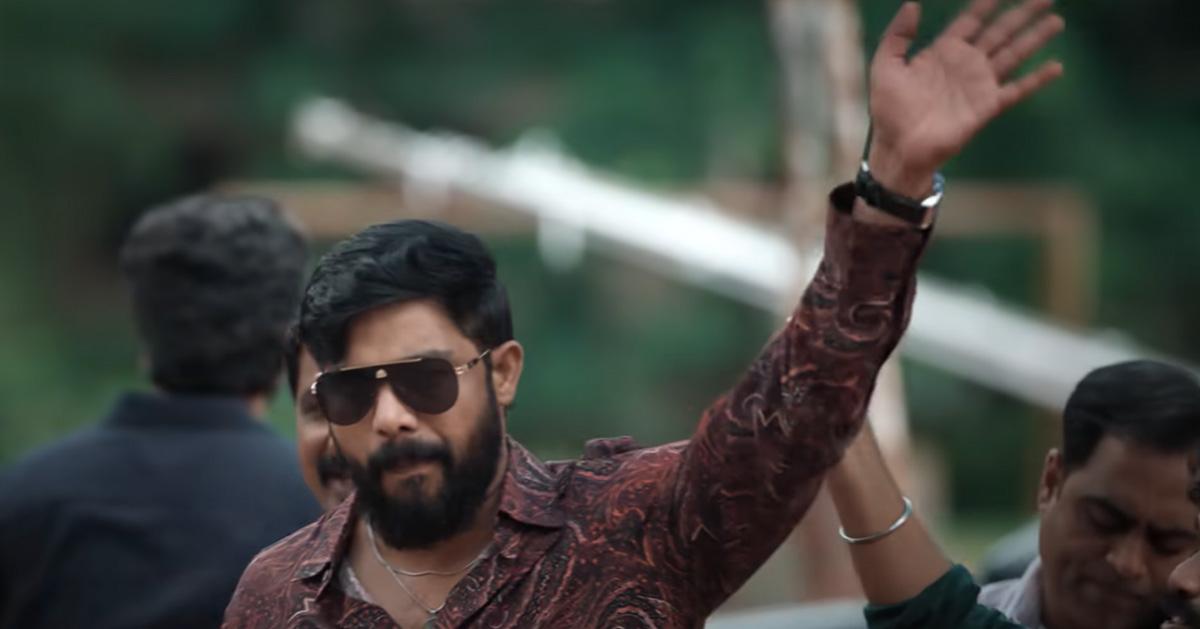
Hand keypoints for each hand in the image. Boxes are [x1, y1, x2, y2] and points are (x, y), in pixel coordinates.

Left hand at [866, 0, 1064, 196]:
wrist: (900, 146)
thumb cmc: (889, 109)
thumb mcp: (885, 67)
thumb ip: (897, 36)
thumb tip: (913, 3)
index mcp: (943, 51)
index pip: (970, 20)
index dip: (985, 4)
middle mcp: (966, 64)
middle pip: (999, 31)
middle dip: (1021, 13)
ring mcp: (979, 85)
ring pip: (1014, 54)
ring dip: (1035, 37)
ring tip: (1057, 21)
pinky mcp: (987, 106)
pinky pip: (1017, 89)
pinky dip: (1036, 79)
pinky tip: (1056, 67)